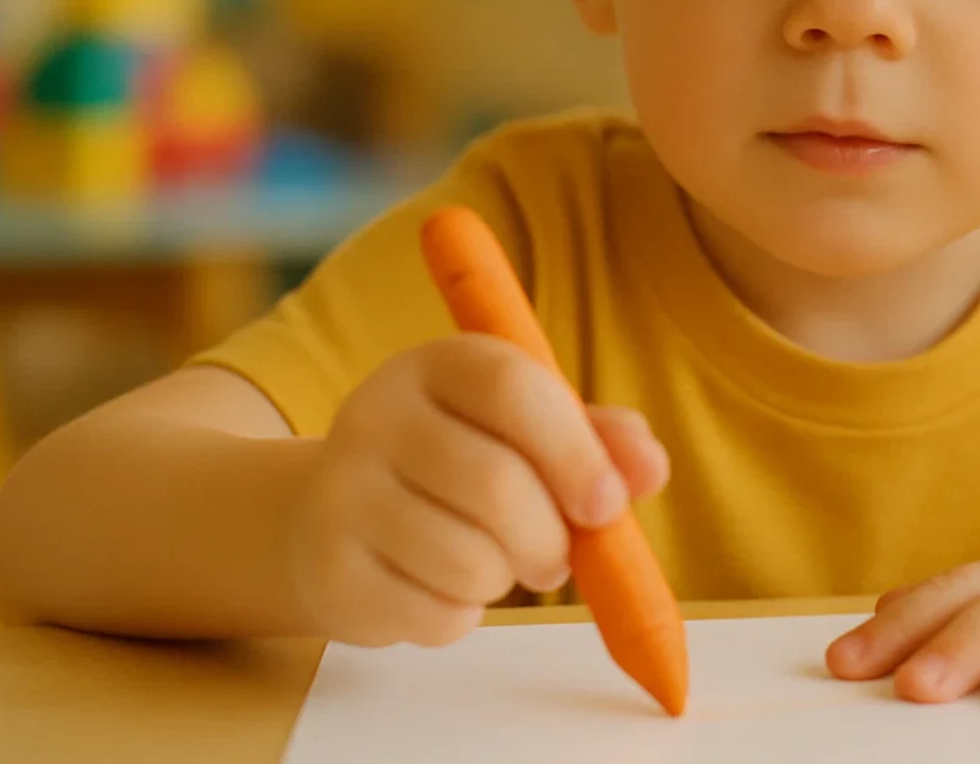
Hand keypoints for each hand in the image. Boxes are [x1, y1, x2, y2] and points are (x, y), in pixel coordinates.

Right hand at [284, 335, 668, 647]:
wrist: (329, 516)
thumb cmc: (460, 464)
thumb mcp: (529, 431)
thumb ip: (598, 440)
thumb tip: (651, 467)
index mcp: (437, 365)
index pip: (510, 387)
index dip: (573, 451)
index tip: (609, 505)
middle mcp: (376, 414)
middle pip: (494, 484)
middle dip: (550, 539)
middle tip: (558, 557)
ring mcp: (341, 492)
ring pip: (466, 560)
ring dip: (506, 579)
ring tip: (495, 565)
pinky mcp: (329, 572)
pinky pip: (432, 614)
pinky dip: (461, 615)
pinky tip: (441, 588)